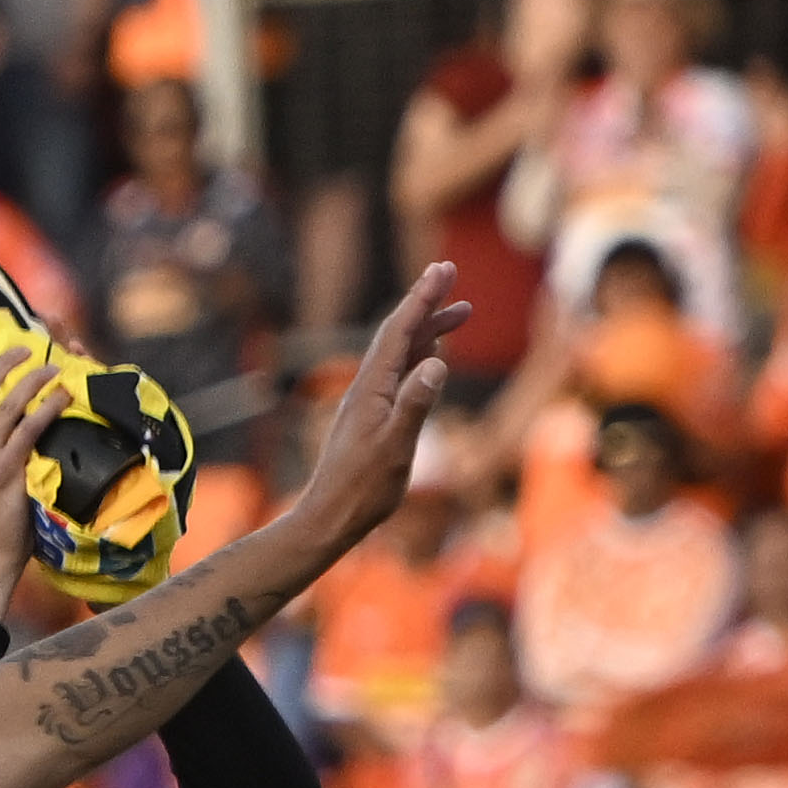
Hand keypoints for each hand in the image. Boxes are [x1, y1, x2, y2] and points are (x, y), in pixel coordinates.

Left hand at [275, 271, 470, 557]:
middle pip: (399, 334)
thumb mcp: (396, 447)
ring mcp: (368, 402)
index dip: (422, 298)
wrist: (328, 519)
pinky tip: (431, 357)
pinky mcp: (371, 418)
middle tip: (452, 275)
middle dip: (426, 303)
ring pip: (400, 353)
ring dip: (428, 329)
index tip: (442, 269)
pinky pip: (398, 374)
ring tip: (459, 314)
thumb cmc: (363, 489)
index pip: (400, 331)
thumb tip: (436, 362)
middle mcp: (367, 388)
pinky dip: (418, 356)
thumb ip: (416, 404)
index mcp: (372, 388)